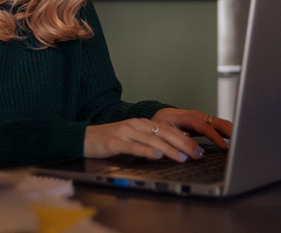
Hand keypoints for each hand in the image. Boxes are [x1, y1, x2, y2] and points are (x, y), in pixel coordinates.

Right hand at [84, 118, 204, 161]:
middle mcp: (136, 125)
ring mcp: (125, 132)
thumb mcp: (131, 137)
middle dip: (184, 144)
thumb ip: (149, 141)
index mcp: (142, 123)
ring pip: (152, 140)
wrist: (83, 137)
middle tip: (197, 154)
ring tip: (182, 157)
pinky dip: (146, 151)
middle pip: (165, 133)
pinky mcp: (114, 142)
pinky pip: (133, 147)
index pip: (169, 130)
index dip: (185, 139)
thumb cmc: (108, 139)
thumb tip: (170, 149)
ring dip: (169, 149)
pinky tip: (156, 156)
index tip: (198, 149)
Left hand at [151, 108, 232, 149]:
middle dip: (230, 131)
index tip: (224, 147)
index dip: (216, 136)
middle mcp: (198, 116)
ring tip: (241, 142)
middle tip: (240, 142)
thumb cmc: (162, 124)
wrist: (163, 116)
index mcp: (188, 117)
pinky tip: (235, 139)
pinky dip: (228, 132)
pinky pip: (219, 126)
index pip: (205, 126)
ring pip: (221, 123)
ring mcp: (203, 118)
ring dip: (232, 131)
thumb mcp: (165, 131)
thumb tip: (189, 142)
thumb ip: (176, 136)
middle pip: (217, 121)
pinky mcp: (206, 123)